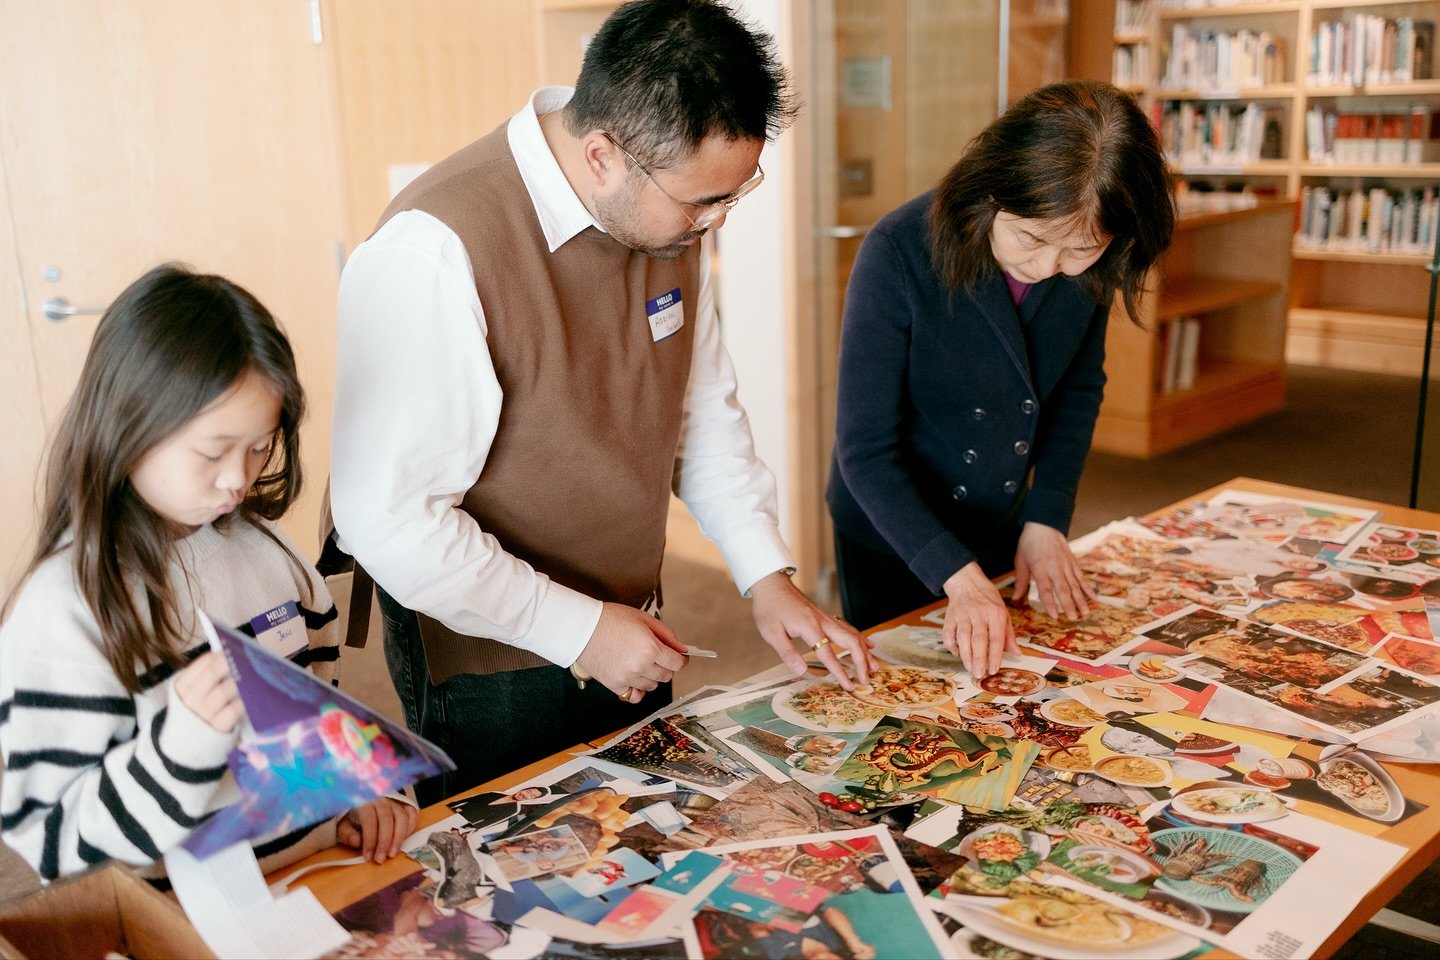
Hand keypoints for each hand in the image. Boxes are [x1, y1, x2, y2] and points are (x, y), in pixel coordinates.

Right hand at [173, 651, 243, 733]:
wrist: (185, 745)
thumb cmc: (193, 712)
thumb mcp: (191, 694)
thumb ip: (204, 677)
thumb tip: (226, 657)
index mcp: (182, 687)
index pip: (202, 664)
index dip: (218, 655)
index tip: (230, 652)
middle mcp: (191, 700)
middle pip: (212, 673)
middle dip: (229, 664)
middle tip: (243, 660)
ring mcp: (204, 714)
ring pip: (225, 690)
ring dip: (239, 682)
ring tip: (249, 678)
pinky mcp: (218, 728)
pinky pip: (234, 710)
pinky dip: (243, 702)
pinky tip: (248, 698)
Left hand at [338, 797, 417, 863]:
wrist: (362, 804)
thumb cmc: (353, 819)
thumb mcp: (344, 827)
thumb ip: (348, 834)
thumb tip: (357, 841)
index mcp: (364, 803)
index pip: (369, 820)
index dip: (370, 839)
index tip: (368, 856)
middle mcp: (382, 801)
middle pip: (387, 819)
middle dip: (384, 842)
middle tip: (381, 859)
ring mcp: (395, 803)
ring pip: (401, 818)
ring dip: (398, 838)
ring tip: (392, 853)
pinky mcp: (404, 806)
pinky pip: (411, 815)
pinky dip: (409, 829)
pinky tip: (402, 841)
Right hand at [574, 603, 689, 703]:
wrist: (582, 628)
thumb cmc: (610, 619)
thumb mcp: (644, 619)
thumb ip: (667, 635)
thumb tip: (682, 650)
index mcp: (650, 648)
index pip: (677, 663)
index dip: (681, 659)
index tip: (678, 656)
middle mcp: (641, 666)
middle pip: (666, 676)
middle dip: (666, 666)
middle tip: (657, 655)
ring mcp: (627, 678)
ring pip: (652, 686)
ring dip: (651, 676)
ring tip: (640, 662)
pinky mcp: (615, 685)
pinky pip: (634, 696)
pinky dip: (637, 689)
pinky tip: (633, 677)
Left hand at [750, 571, 874, 688]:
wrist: (771, 584)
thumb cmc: (769, 608)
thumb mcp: (771, 633)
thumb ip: (787, 653)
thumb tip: (801, 671)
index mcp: (809, 627)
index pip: (828, 654)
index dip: (839, 672)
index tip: (848, 686)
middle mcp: (822, 621)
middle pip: (850, 642)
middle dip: (861, 662)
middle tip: (866, 680)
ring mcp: (826, 617)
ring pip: (852, 634)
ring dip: (864, 652)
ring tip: (874, 667)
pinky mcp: (825, 616)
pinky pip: (847, 628)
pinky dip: (860, 638)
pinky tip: (867, 645)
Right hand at [941, 563, 1017, 679]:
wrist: (967, 582)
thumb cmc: (988, 600)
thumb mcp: (1003, 613)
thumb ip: (1009, 635)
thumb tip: (1017, 654)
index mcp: (995, 613)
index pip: (995, 638)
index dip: (994, 655)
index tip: (994, 670)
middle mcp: (979, 614)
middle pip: (978, 640)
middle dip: (978, 659)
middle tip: (979, 675)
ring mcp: (962, 615)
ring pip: (962, 638)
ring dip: (965, 656)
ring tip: (970, 669)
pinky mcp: (949, 617)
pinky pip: (948, 634)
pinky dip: (951, 646)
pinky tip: (957, 654)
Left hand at [1013, 522, 1095, 618]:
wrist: (1044, 525)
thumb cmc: (1029, 544)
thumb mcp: (1020, 562)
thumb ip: (1021, 582)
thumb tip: (1015, 599)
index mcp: (1040, 569)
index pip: (1045, 589)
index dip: (1050, 603)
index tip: (1055, 616)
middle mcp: (1054, 568)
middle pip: (1063, 589)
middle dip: (1069, 605)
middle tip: (1074, 619)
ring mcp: (1066, 565)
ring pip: (1075, 585)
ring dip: (1081, 599)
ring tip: (1085, 612)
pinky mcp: (1073, 562)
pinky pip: (1081, 577)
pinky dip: (1088, 587)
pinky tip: (1094, 597)